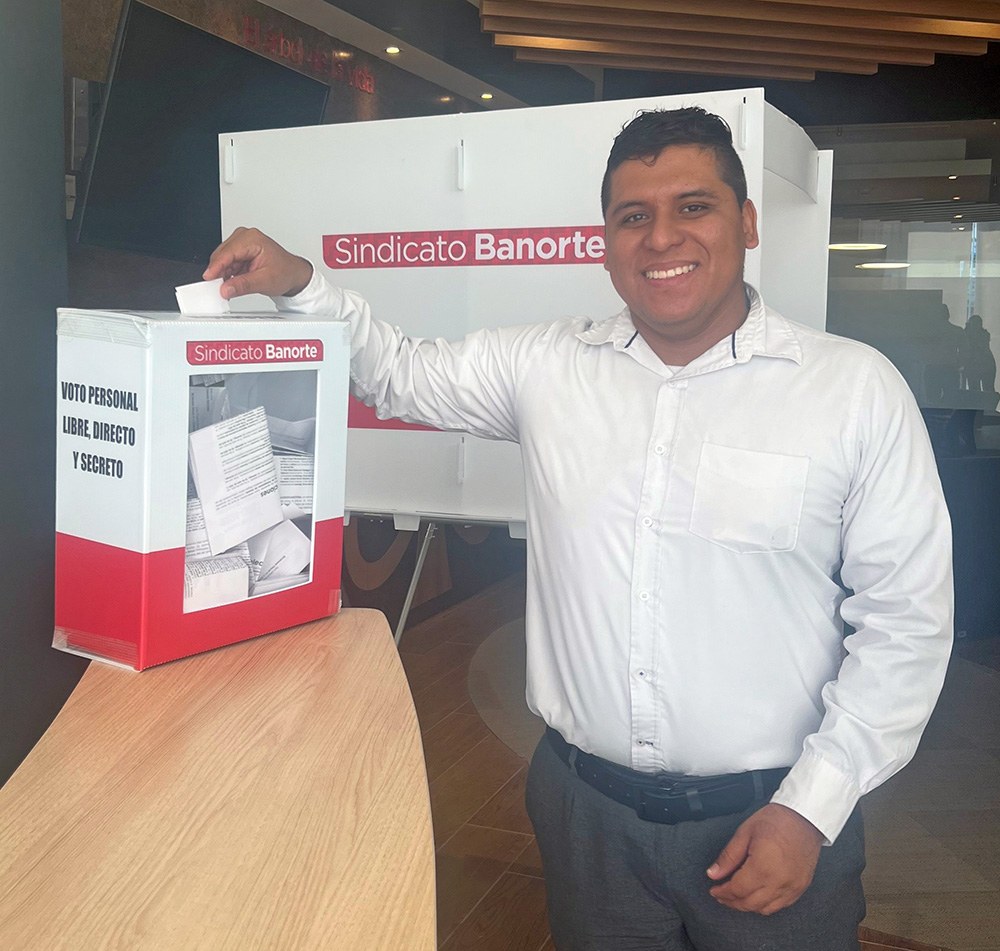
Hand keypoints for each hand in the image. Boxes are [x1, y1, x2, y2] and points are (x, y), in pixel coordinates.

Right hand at [203, 227, 312, 299]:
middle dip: (219, 272)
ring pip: (222, 260)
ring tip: (233, 286)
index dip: (216, 267)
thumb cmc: (285, 272)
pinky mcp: (239, 252)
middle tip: (220, 288)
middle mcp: (245, 237)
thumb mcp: (265, 281)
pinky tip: (233, 282)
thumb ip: (243, 285)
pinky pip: (227, 263)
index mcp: (252, 239)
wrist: (293, 274)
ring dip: (224, 274)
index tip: (208, 278)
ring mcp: (241, 243)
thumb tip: (225, 288)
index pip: (228, 252)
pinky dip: (227, 274)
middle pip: (222, 255)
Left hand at [706, 803, 823, 915]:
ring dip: (748, 906)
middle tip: (721, 896)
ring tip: (736, 898)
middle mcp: (779, 882)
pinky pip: (781, 906)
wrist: (804, 818)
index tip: (714, 890)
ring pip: (765, 909)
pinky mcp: (800, 888)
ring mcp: (792, 887)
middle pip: (750, 903)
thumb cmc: (777, 821)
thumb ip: (728, 857)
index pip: (737, 890)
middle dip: (732, 902)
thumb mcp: (745, 833)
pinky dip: (766, 905)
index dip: (722, 892)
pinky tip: (757, 897)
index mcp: (762, 867)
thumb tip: (714, 873)